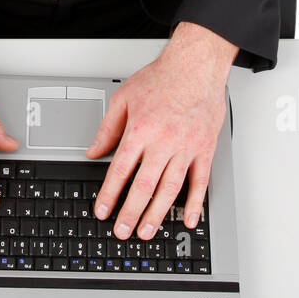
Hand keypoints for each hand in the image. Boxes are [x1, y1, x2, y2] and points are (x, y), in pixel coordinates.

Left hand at [86, 21, 236, 240]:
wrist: (195, 65)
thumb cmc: (162, 78)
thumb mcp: (124, 98)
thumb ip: (107, 129)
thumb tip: (93, 152)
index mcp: (140, 130)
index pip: (120, 170)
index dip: (109, 194)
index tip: (103, 211)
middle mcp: (163, 142)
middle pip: (144, 186)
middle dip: (131, 213)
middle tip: (123, 232)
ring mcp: (186, 148)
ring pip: (170, 189)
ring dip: (157, 214)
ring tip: (147, 232)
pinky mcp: (205, 149)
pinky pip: (200, 181)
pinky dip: (194, 203)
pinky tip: (188, 219)